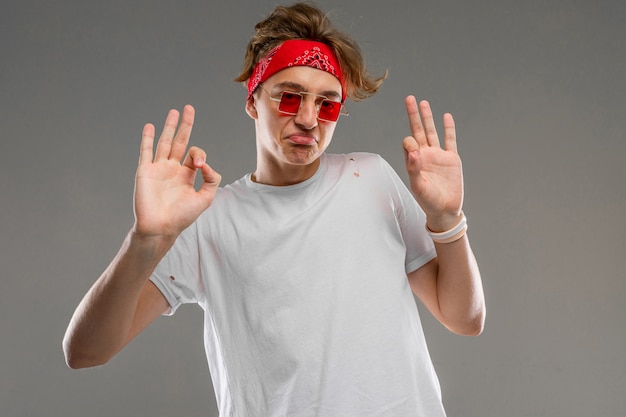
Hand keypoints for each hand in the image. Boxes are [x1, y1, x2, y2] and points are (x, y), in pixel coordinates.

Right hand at [133, 105, 220, 238]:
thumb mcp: (206, 198)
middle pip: (180, 141)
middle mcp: (172, 169)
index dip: (199, 154)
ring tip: (174, 112)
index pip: (195, 155)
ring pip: (164, 142)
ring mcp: (158, 169)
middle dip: (185, 125)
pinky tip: (150, 126)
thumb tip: (206, 164)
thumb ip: (212, 179)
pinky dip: (147, 138)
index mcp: (186, 175)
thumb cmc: (182, 217)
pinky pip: (146, 151)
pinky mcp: (145, 171)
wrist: (161, 227)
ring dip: (169, 126)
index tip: (199, 165)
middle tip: (188, 108)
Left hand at [402, 97, 463, 230]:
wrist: (445, 210)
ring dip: (428, 118)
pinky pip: (450, 140)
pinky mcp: (452, 159)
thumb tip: (414, 152)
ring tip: (424, 103)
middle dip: (413, 115)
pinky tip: (446, 116)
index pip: (409, 143)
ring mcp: (438, 156)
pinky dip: (449, 128)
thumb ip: (414, 169)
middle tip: (410, 98)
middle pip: (418, 130)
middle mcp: (424, 155)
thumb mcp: (418, 187)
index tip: (415, 150)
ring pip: (432, 132)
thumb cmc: (428, 201)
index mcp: (413, 161)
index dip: (410, 142)